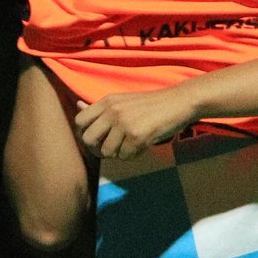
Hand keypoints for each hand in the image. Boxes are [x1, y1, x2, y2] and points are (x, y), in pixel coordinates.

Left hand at [74, 86, 197, 159]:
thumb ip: (100, 108)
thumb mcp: (123, 101)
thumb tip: (77, 105)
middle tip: (112, 149)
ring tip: (131, 145)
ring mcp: (124, 123)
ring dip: (118, 153)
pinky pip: (124, 156)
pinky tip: (142, 146)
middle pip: (88, 139)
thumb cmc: (151, 105)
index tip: (98, 138)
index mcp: (107, 101)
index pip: (79, 121)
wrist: (179, 102)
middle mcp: (112, 111)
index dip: (85, 134)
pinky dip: (133, 155)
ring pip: (107, 152)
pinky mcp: (136, 136)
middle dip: (98, 149)